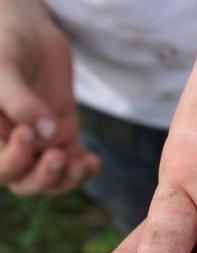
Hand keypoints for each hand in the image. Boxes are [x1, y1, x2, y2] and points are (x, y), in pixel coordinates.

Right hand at [0, 0, 99, 194]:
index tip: (26, 133)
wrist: (29, 34)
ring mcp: (38, 145)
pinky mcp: (63, 139)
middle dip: (41, 176)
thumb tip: (44, 132)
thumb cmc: (6, 47)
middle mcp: (9, 146)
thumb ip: (17, 99)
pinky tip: (94, 161)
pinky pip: (73, 165)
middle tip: (58, 156)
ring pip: (48, 180)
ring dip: (65, 179)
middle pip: (22, 181)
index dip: (12, 160)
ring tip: (80, 163)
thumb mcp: (4, 68)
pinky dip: (85, 169)